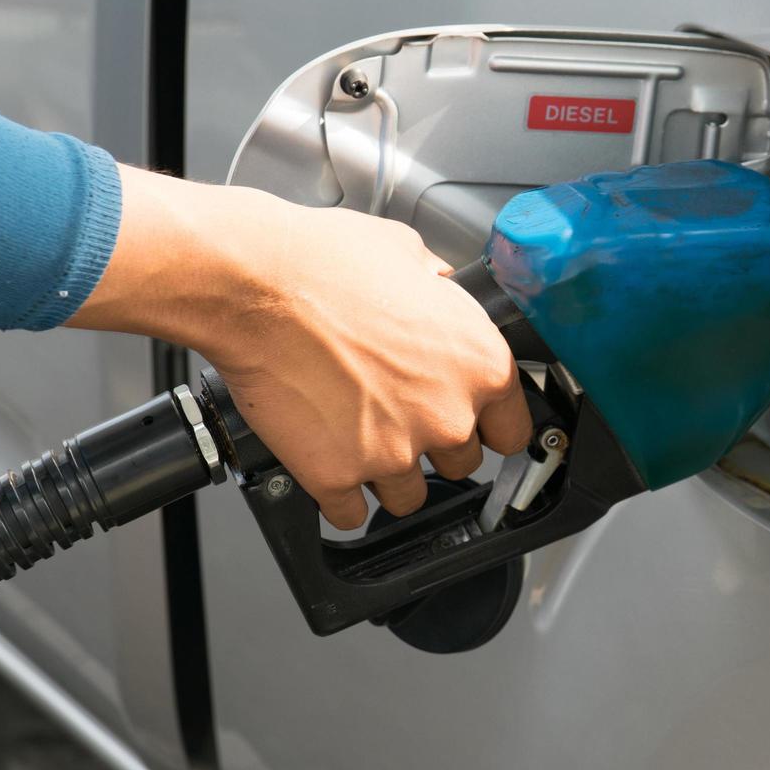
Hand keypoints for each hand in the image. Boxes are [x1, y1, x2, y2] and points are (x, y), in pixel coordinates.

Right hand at [69, 165, 531, 527]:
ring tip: (356, 437)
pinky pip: (350, 514)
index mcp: (481, 365)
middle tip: (396, 415)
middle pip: (460, 466)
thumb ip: (440, 292)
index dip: (489, 427)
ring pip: (408, 497)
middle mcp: (448, 416)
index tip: (474, 427)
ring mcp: (394, 453)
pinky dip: (338, 497)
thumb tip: (440, 293)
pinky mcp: (337, 477)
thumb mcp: (411, 256)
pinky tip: (327, 463)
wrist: (255, 286)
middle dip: (431, 446)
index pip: (514, 430)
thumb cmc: (327, 264)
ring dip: (386, 476)